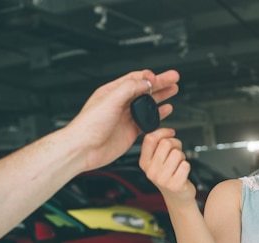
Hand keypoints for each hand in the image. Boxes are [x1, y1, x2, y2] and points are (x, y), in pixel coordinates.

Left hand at [64, 69, 179, 170]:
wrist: (84, 149)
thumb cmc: (88, 126)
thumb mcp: (110, 100)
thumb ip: (129, 89)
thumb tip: (146, 82)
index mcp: (112, 91)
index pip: (135, 79)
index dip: (149, 77)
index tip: (161, 76)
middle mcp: (120, 103)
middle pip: (145, 89)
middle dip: (160, 83)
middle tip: (174, 78)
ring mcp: (126, 117)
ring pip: (148, 104)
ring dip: (161, 97)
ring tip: (173, 90)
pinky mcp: (131, 131)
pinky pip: (148, 121)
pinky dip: (159, 115)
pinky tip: (166, 110)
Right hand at [139, 128, 195, 203]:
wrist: (177, 196)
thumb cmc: (169, 175)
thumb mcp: (157, 160)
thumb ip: (158, 145)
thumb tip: (167, 132)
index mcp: (144, 162)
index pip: (149, 139)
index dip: (163, 132)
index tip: (170, 133)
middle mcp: (151, 171)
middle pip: (165, 143)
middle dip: (175, 144)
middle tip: (176, 152)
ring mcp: (162, 179)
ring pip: (177, 153)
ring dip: (182, 156)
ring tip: (178, 164)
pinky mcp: (175, 185)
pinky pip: (185, 165)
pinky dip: (187, 166)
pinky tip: (182, 173)